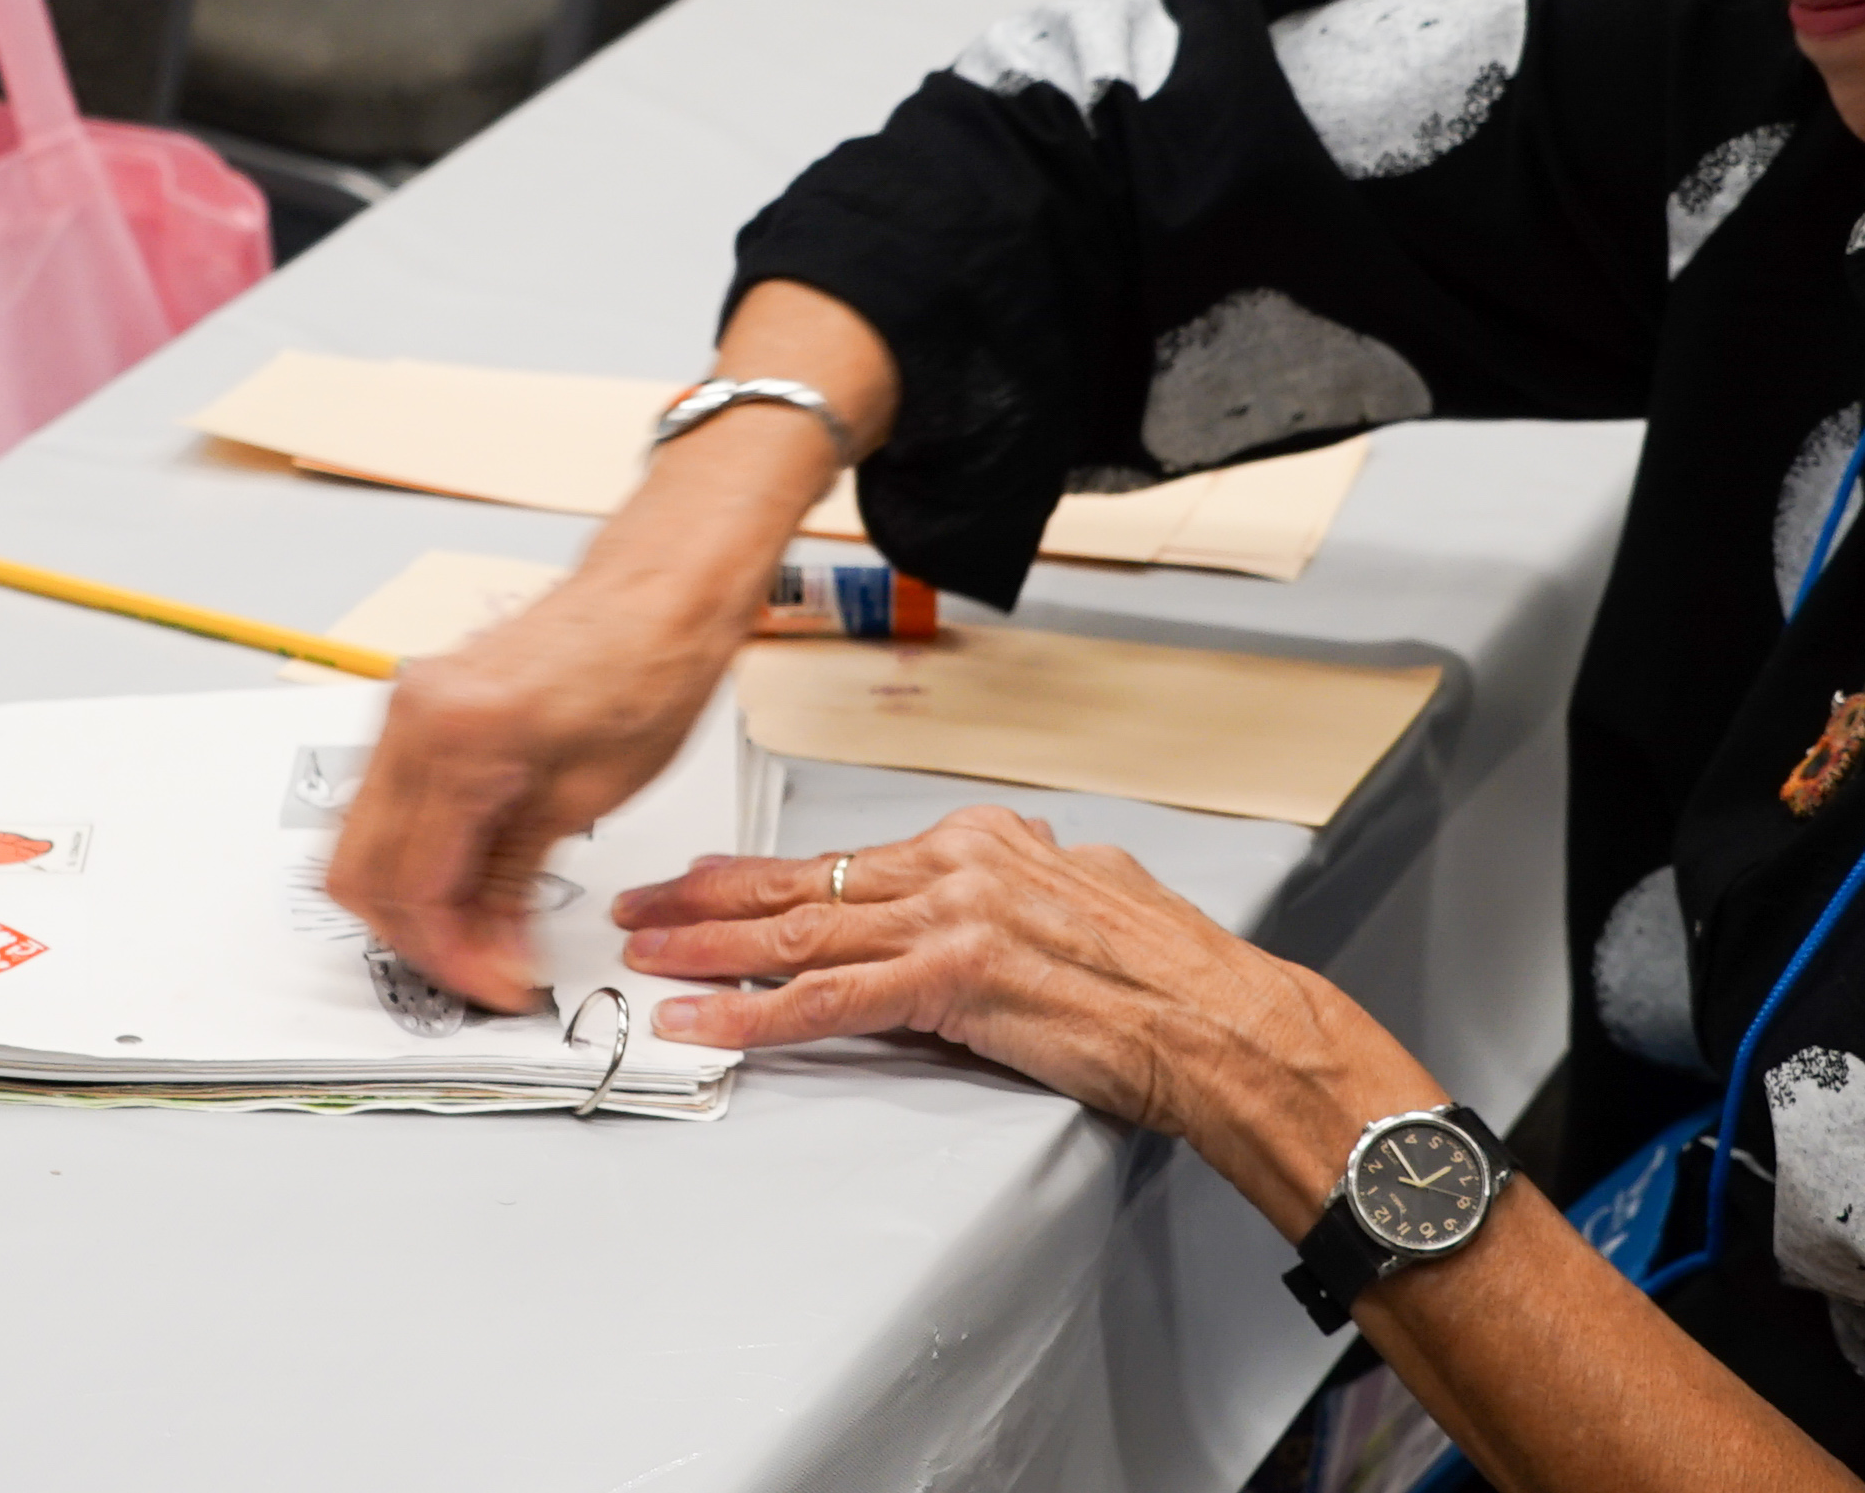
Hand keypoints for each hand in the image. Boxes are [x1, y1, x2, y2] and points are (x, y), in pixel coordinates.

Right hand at [327, 569, 749, 1011]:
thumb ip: (515, 883)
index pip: (415, 888)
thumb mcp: (588, 798)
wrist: (658, 592)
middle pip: (360, 874)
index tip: (497, 986)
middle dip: (417, 939)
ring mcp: (404, 709)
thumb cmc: (648, 668)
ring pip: (359, 844)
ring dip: (408, 901)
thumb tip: (488, 951)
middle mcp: (411, 717)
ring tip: (477, 934)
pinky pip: (384, 805)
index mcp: (455, 737)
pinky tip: (466, 881)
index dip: (455, 957)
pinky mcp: (417, 709)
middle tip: (481, 970)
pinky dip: (413, 856)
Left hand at [618, 808, 1434, 1192]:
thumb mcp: (1083, 898)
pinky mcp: (953, 980)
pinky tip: (703, 1020)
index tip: (708, 882)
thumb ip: (1018, 888)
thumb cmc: (1168, 980)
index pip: (847, 859)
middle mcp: (960, 864)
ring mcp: (953, 918)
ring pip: (800, 930)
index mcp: (985, 841)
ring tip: (645, 956)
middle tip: (641, 906)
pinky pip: (827, 999)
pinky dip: (753, 1012)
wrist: (1223, 1023)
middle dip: (708, 898)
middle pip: (805, 880)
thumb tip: (993, 888)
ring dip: (708, 948)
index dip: (764, 874)